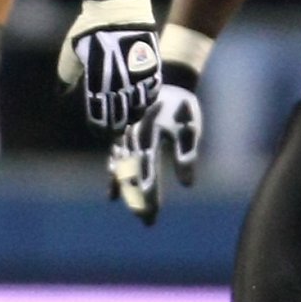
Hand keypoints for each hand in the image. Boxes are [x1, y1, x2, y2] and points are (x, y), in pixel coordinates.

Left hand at [58, 0, 158, 131]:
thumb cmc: (88, 29)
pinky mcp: (151, 65)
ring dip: (133, 116)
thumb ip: (67, 77)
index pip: (98, 113)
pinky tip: (142, 105)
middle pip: (120, 114)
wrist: (117, 8)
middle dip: (116, 127)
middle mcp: (117, 80)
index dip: (99, 125)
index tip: (98, 131)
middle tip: (113, 133)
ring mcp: (136, 74)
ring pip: (139, 106)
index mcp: (95, 79)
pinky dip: (147, 101)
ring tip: (128, 121)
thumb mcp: (70, 53)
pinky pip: (152, 91)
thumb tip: (64, 94)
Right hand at [108, 82, 200, 224]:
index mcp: (150, 134)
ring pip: (122, 170)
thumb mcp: (189, 127)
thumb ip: (186, 155)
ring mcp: (124, 138)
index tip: (151, 209)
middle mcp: (132, 138)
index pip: (149, 168)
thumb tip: (187, 185)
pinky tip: (111, 196)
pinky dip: (113, 178)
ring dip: (127, 192)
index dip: (149, 190)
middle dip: (140, 198)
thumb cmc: (179, 106)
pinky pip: (114, 161)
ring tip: (134, 212)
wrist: (160, 80)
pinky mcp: (121, 139)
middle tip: (147, 221)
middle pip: (133, 174)